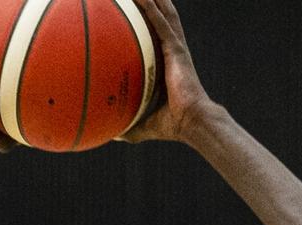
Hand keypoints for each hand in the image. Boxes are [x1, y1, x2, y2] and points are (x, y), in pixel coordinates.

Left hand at [119, 0, 212, 143]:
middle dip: (149, 1)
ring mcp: (174, 47)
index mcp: (165, 64)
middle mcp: (171, 51)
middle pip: (159, 18)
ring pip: (162, 13)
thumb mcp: (143, 125)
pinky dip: (151, 7)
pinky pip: (161, 23)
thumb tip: (110, 134)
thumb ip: (128, 126)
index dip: (145, 22)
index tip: (130, 11)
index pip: (153, 37)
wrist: (191, 122)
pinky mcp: (176, 49)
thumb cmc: (172, 125)